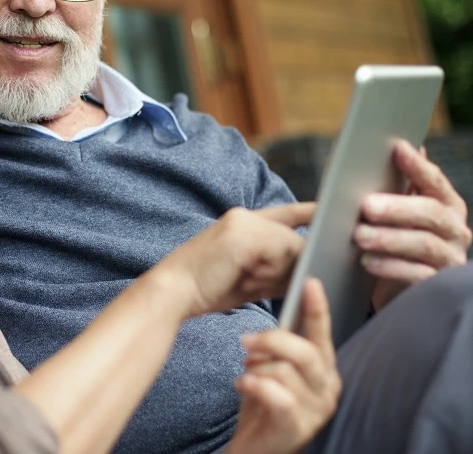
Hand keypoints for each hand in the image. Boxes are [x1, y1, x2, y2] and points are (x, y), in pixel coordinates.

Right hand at [156, 203, 313, 317]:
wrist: (174, 290)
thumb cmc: (208, 289)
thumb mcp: (249, 278)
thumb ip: (277, 270)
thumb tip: (307, 271)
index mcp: (242, 222)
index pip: (285, 213)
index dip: (309, 212)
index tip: (328, 211)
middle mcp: (244, 216)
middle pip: (292, 235)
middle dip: (292, 260)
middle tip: (261, 279)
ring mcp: (243, 222)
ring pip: (288, 243)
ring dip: (278, 269)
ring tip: (247, 279)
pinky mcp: (243, 234)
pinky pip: (279, 249)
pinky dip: (272, 269)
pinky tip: (250, 278)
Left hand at [226, 279, 340, 453]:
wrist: (256, 445)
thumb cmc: (266, 400)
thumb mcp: (273, 366)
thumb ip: (280, 345)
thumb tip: (278, 313)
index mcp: (324, 368)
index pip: (323, 334)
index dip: (317, 308)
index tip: (310, 281)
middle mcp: (328, 388)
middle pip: (305, 351)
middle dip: (271, 340)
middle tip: (245, 340)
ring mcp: (316, 410)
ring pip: (285, 371)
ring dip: (257, 369)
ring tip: (247, 375)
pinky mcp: (298, 427)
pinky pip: (274, 394)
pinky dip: (252, 385)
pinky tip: (242, 386)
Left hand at [352, 140, 470, 308]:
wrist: (393, 283)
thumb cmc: (392, 235)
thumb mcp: (390, 210)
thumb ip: (387, 184)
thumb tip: (368, 150)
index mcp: (446, 203)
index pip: (434, 181)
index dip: (417, 165)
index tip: (397, 148)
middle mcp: (455, 229)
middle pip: (431, 213)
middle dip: (398, 208)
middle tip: (366, 206)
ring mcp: (449, 258)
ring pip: (423, 244)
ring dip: (388, 239)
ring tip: (359, 235)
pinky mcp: (436, 285)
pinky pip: (416, 275)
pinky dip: (389, 267)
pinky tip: (366, 261)